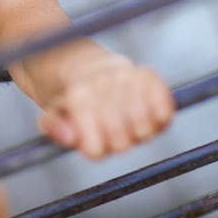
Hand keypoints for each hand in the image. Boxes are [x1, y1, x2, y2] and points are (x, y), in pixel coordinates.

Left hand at [36, 54, 173, 158]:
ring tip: (128, 123)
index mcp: (78, 98)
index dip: (96, 150)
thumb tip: (70, 137)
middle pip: (121, 142)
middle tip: (112, 132)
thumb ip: (54, 129)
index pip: (96, 148)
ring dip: (139, 132)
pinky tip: (147, 114)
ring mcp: (127, 78)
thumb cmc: (71, 100)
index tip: (93, 141)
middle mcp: (103, 85)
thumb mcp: (52, 114)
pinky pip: (165, 110)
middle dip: (117, 143)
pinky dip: (160, 117)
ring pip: (143, 129)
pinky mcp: (149, 75)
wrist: (86, 66)